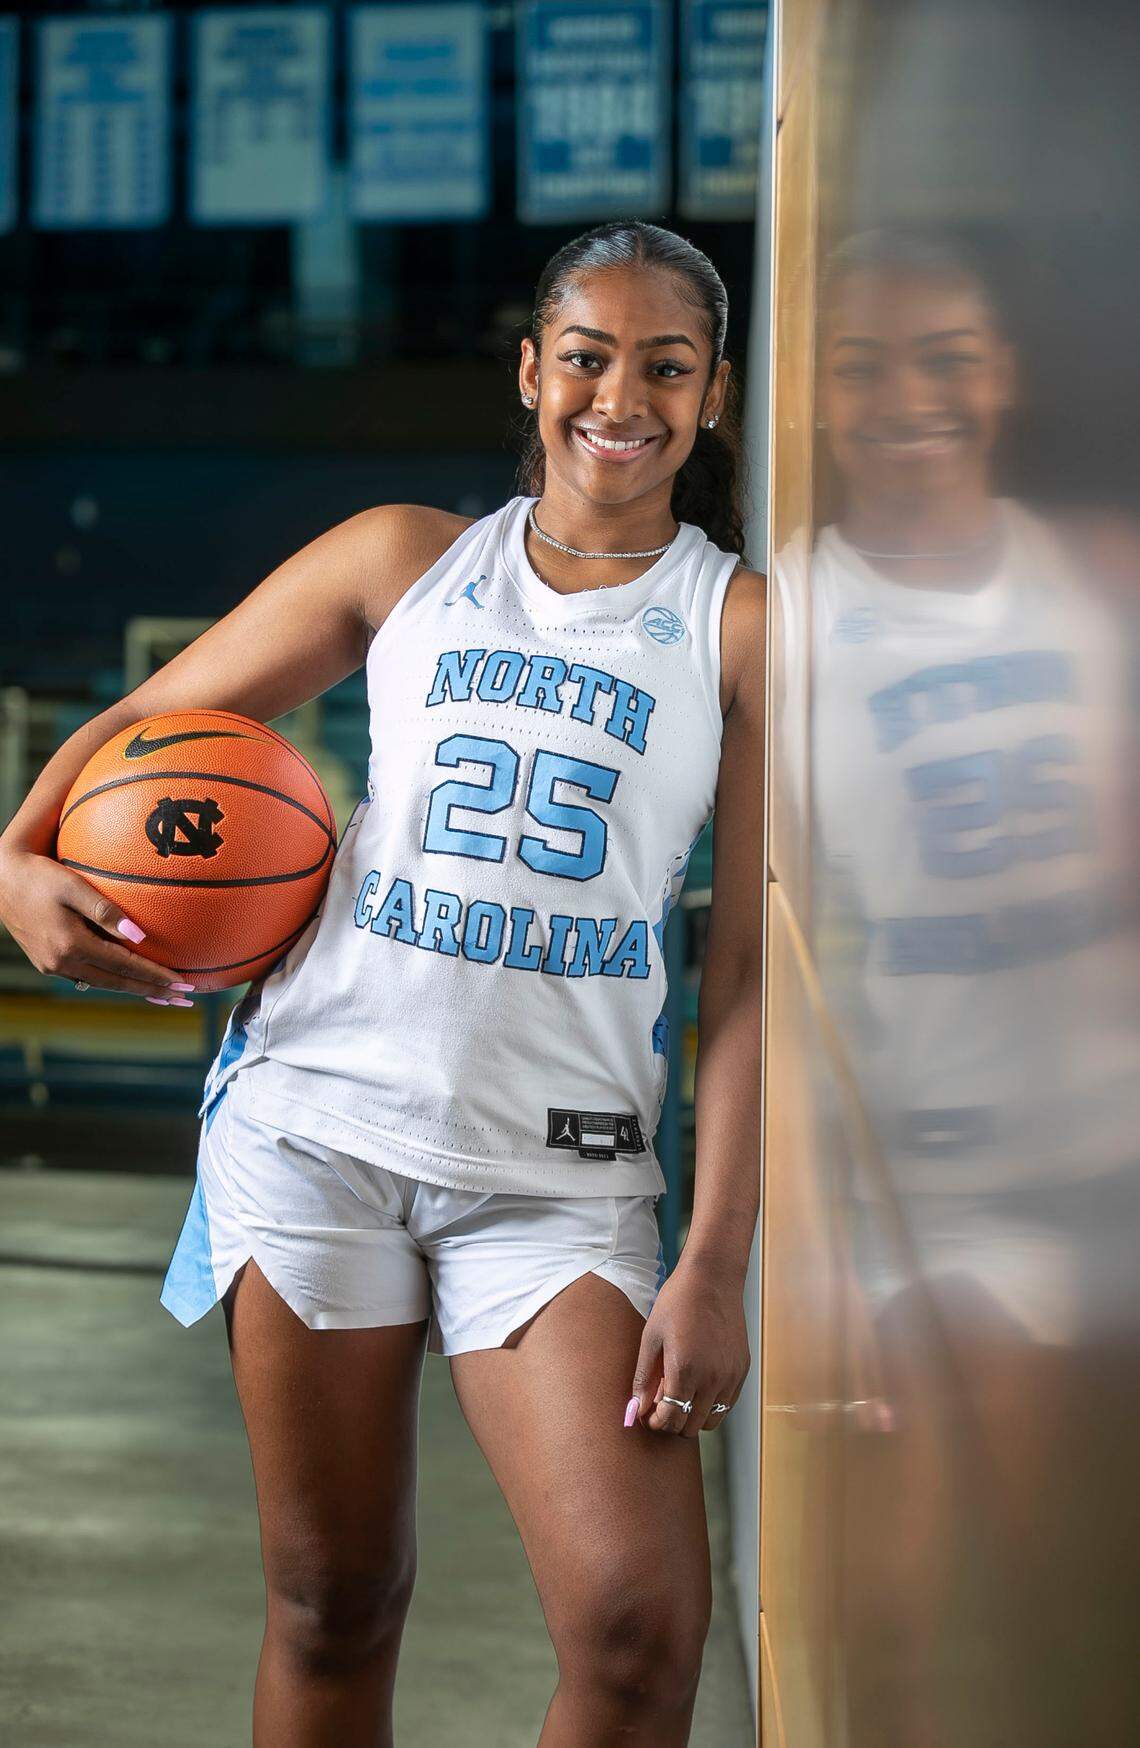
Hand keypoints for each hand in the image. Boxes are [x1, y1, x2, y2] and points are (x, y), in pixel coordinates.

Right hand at [0, 846, 189, 1002]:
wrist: (1, 881)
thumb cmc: (40, 875)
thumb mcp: (74, 886)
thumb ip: (106, 911)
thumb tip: (140, 936)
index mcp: (71, 945)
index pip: (124, 966)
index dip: (155, 977)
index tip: (182, 984)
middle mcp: (62, 962)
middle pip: (118, 983)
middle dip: (153, 992)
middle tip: (184, 1000)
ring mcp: (53, 966)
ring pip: (103, 983)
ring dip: (135, 989)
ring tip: (163, 995)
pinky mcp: (47, 963)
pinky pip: (88, 976)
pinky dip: (113, 980)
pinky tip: (128, 981)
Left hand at [625, 1254, 750, 1436]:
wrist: (712, 1278)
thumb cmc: (677, 1302)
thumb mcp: (651, 1338)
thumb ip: (643, 1378)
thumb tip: (636, 1409)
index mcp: (685, 1371)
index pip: (670, 1419)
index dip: (655, 1423)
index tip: (647, 1416)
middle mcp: (711, 1379)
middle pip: (690, 1426)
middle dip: (671, 1423)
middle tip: (659, 1407)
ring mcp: (730, 1376)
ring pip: (711, 1421)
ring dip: (692, 1417)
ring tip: (678, 1396)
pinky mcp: (741, 1370)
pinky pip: (726, 1405)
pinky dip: (710, 1406)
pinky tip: (697, 1387)